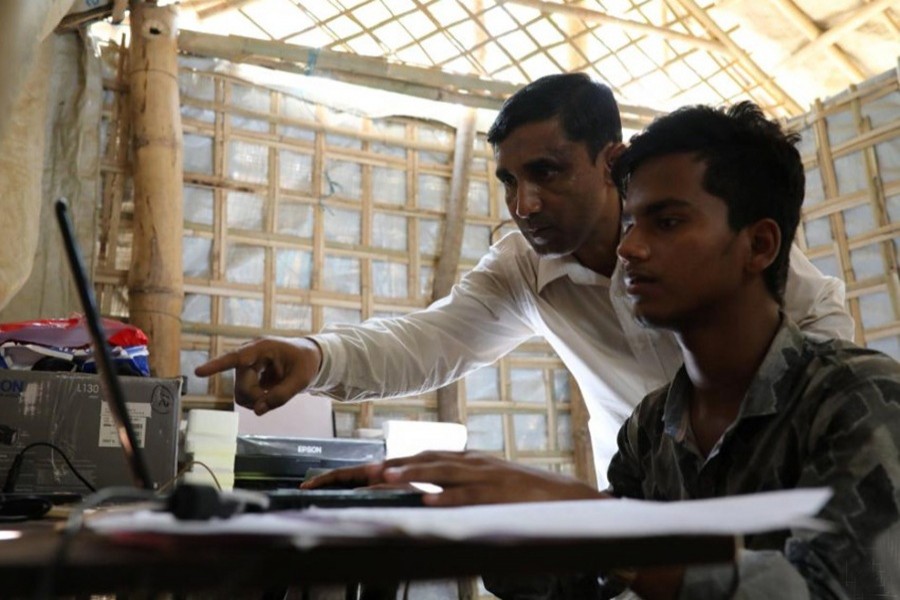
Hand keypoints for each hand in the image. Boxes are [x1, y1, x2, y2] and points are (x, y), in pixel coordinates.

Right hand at [193, 338, 321, 414]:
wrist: (307, 358)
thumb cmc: (305, 363)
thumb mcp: (301, 380)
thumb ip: (282, 395)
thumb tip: (258, 410)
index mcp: (263, 348)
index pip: (237, 357)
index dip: (217, 365)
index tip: (199, 372)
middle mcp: (250, 355)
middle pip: (241, 385)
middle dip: (257, 397)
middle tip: (275, 399)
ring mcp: (246, 367)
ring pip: (240, 393)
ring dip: (254, 400)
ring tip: (272, 396)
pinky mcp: (246, 377)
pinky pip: (244, 396)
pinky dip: (255, 401)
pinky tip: (267, 396)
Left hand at [303, 451, 607, 506]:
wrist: (568, 497)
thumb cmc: (520, 494)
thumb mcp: (480, 486)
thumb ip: (448, 488)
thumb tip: (414, 501)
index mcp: (457, 461)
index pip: (406, 459)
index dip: (371, 468)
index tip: (337, 479)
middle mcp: (465, 463)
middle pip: (414, 459)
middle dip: (376, 469)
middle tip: (344, 478)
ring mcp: (483, 477)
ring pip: (441, 472)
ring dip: (411, 474)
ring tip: (384, 478)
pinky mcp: (500, 494)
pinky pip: (470, 496)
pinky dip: (448, 498)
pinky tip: (429, 502)